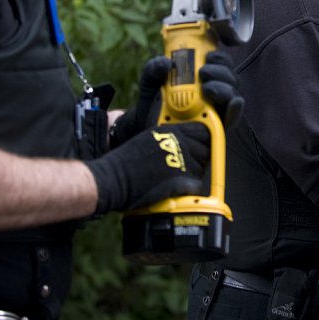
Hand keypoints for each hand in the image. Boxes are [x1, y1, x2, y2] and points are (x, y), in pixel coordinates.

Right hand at [86, 122, 209, 214]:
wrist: (113, 179)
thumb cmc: (125, 162)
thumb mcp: (149, 138)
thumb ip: (167, 137)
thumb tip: (180, 140)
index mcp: (171, 130)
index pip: (202, 130)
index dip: (202, 140)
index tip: (199, 145)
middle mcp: (178, 143)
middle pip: (205, 149)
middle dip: (200, 157)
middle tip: (188, 164)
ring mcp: (180, 161)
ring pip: (201, 168)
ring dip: (193, 174)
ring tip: (178, 178)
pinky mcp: (179, 180)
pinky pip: (196, 185)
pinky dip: (189, 189)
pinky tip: (178, 188)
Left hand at [110, 51, 243, 146]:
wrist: (147, 132)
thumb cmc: (154, 105)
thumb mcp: (150, 82)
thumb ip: (154, 69)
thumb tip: (165, 62)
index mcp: (202, 77)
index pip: (220, 63)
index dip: (219, 57)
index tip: (208, 55)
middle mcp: (214, 92)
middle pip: (230, 77)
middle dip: (221, 70)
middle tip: (203, 72)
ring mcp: (217, 110)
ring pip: (233, 94)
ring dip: (224, 87)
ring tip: (207, 89)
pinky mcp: (218, 127)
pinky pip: (233, 116)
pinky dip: (235, 108)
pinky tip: (231, 103)